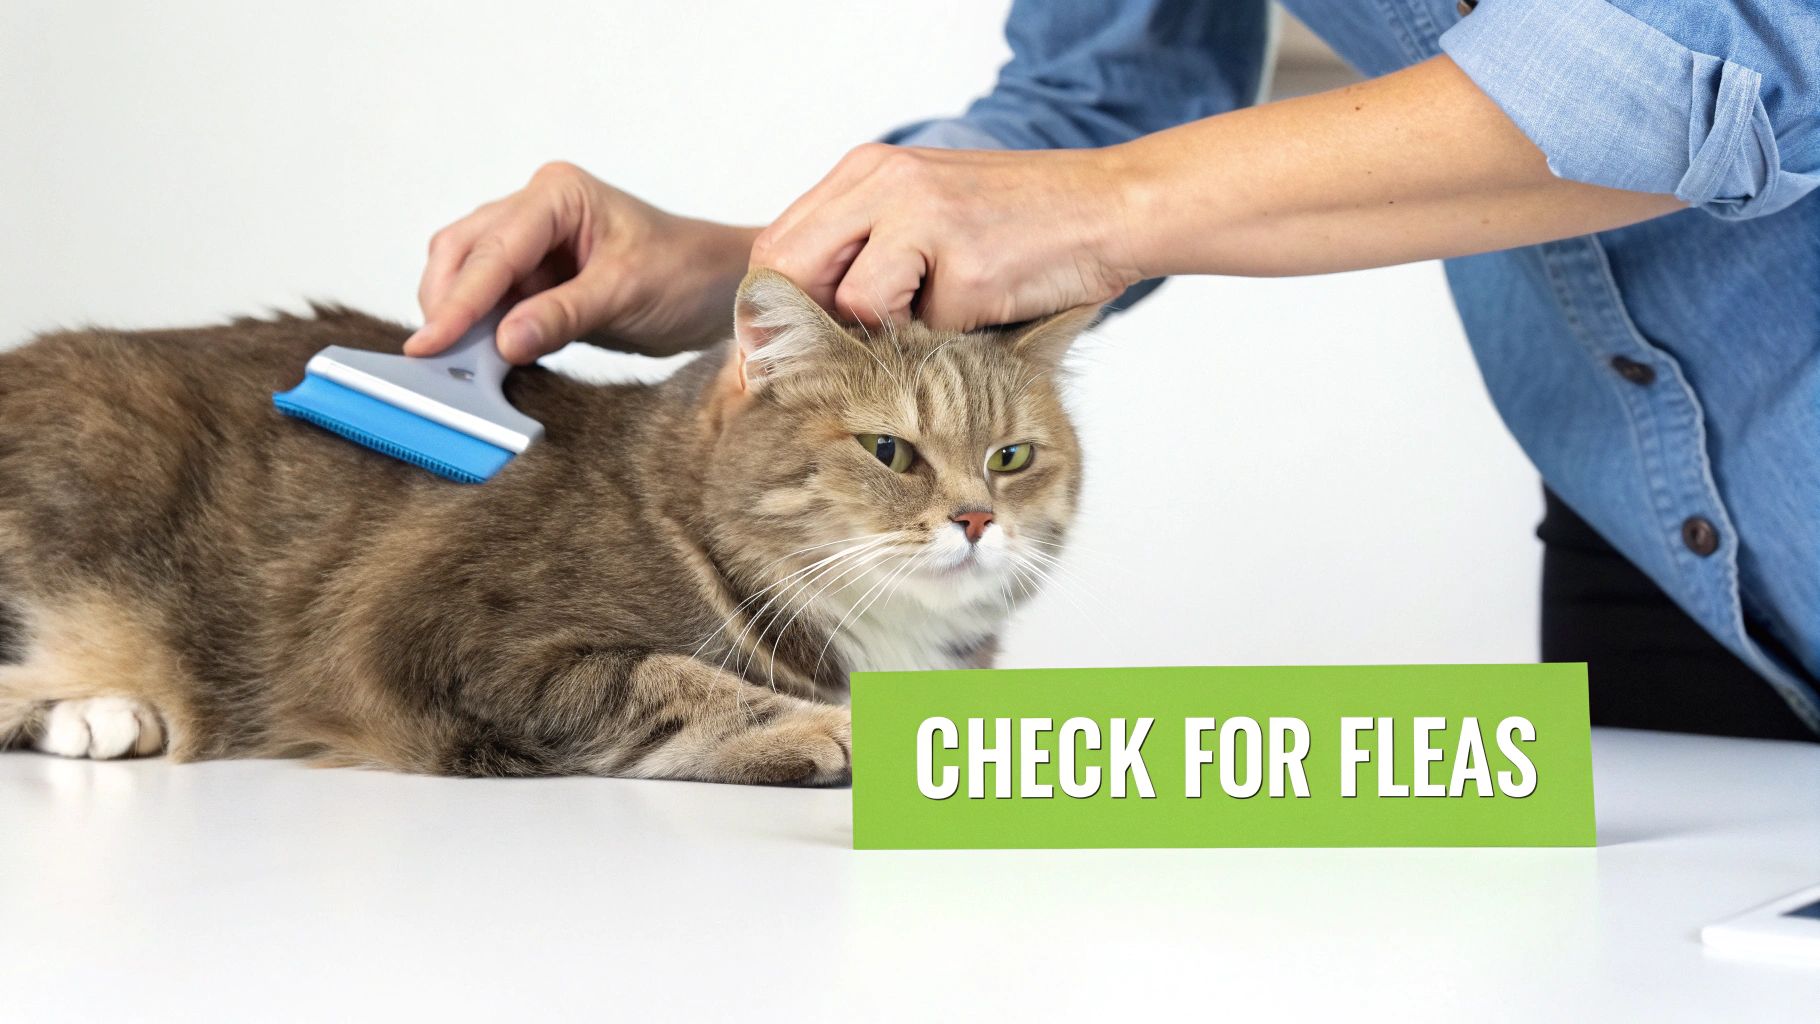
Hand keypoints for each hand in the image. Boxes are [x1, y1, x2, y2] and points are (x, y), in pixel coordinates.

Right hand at [407, 162, 760, 362]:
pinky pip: (492, 305)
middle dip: (446, 306)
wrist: (721, 291)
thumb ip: (562, 316)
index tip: (430, 343)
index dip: (459, 300)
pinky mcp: (536, 282)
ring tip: (452, 367)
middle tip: (432, 361)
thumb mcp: (626, 294)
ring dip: (458, 321)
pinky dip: (479, 333)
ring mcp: (532, 246)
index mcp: (558, 195)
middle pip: (462, 254)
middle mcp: (537, 211)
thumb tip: (502, 342)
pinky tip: (477, 363)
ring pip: (467, 278)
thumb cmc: (688, 273)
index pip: (493, 249)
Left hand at [750, 144, 1141, 330]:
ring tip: (929, 328)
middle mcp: (884, 180)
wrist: (1111, 209)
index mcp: (868, 171)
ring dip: (880, 337)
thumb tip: (801, 333)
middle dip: (792, 335)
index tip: (768, 368)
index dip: (765, 312)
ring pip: (850, 301)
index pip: (780, 245)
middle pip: (790, 267)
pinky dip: (938, 337)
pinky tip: (977, 311)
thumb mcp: (928, 219)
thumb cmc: (1023, 229)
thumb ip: (867, 253)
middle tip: (806, 383)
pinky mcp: (964, 258)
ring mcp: (922, 213)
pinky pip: (918, 325)